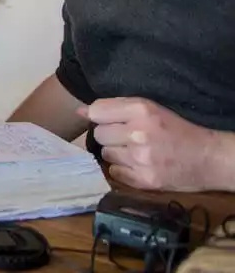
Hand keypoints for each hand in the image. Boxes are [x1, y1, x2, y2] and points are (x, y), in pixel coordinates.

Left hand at [79, 97, 227, 190]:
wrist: (208, 158)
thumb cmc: (177, 130)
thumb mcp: (150, 109)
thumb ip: (114, 108)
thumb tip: (79, 111)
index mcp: (141, 109)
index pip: (96, 111)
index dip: (101, 117)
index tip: (110, 121)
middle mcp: (138, 133)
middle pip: (99, 134)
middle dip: (110, 135)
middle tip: (128, 137)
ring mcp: (140, 158)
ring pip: (106, 153)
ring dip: (116, 153)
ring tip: (135, 151)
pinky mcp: (144, 180)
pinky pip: (114, 173)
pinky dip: (123, 170)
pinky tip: (138, 165)